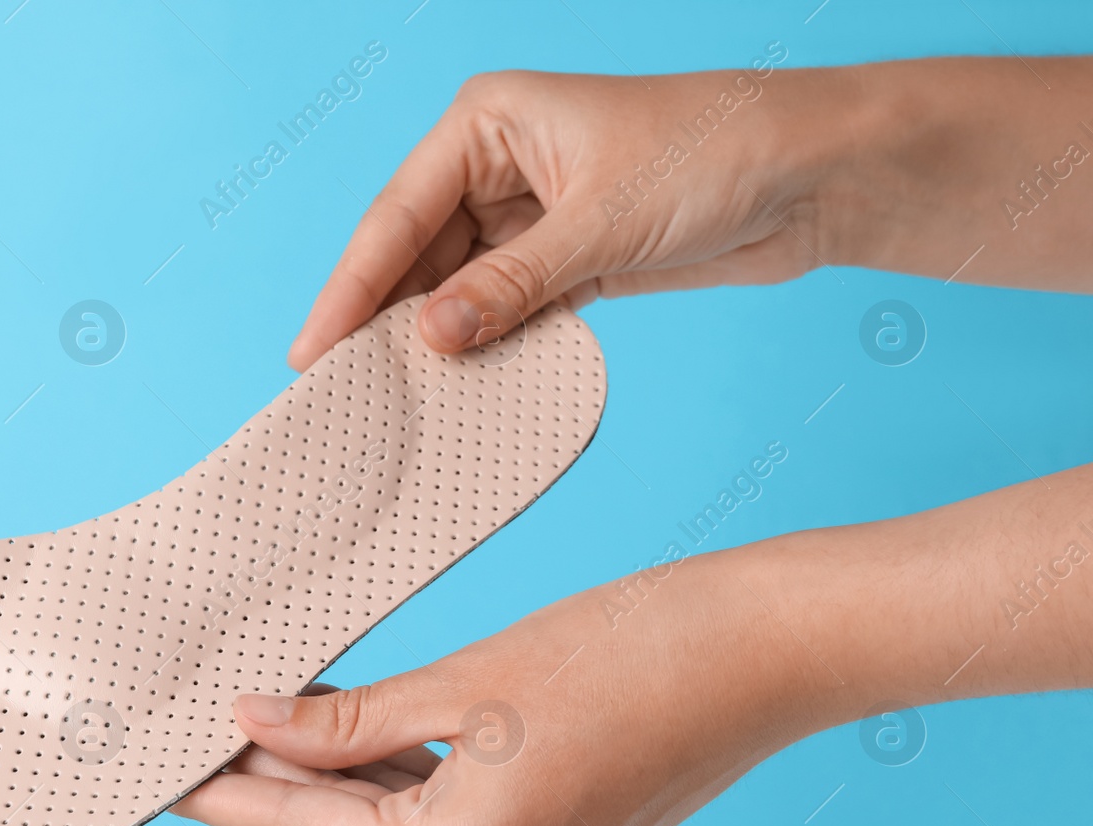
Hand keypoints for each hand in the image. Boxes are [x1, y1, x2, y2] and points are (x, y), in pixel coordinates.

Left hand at [174, 469, 1092, 825]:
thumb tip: (256, 726)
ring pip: (397, 824)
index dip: (226, 797)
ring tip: (262, 720)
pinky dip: (396, 776)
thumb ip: (350, 719)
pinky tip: (351, 733)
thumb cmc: (631, 652)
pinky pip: (446, 815)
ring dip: (335, 776)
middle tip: (197, 732)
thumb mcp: (469, 680)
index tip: (159, 773)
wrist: (765, 648)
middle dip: (275, 782)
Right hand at [286, 55, 1092, 369]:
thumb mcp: (601, 223)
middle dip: (383, 320)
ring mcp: (533, 214)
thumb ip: (510, 286)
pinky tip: (460, 385)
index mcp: (488, 122)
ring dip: (435, 340)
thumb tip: (432, 338)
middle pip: (416, 253)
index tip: (313, 350)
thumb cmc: (714, 152)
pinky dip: (486, 345)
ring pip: (457, 286)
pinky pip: (505, 308)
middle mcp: (499, 163)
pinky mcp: (569, 258)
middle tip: (338, 391)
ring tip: (393, 401)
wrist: (815, 174)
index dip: (351, 287)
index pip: (398, 214)